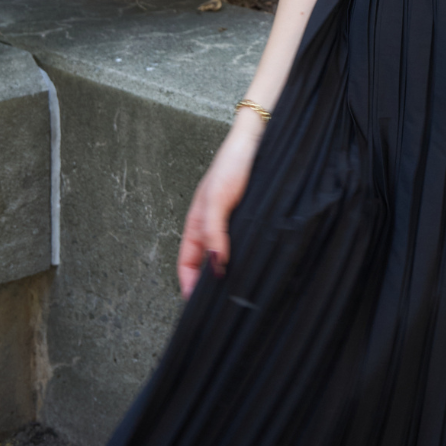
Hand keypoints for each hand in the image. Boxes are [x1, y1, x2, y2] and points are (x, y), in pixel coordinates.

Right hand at [177, 113, 262, 297]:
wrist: (258, 140)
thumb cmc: (232, 163)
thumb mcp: (217, 200)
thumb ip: (214, 232)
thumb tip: (215, 266)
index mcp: (197, 223)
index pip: (187, 263)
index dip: (189, 284)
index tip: (197, 305)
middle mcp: (212, 226)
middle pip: (206, 263)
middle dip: (209, 283)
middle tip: (221, 305)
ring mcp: (231, 223)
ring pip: (225, 256)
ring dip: (228, 271)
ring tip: (238, 289)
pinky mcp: (249, 218)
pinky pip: (243, 245)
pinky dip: (244, 257)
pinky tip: (254, 265)